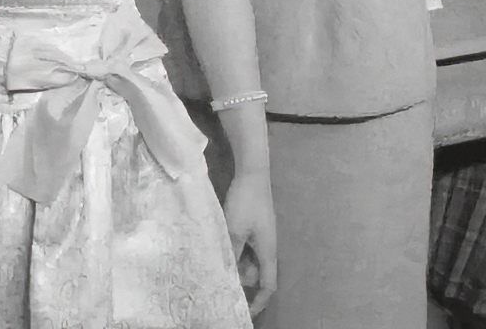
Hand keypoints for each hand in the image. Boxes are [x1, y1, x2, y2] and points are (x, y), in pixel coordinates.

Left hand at [222, 168, 275, 317]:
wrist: (252, 173)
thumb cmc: (246, 202)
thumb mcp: (235, 231)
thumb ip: (231, 254)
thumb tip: (226, 275)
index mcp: (267, 251)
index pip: (268, 285)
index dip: (259, 301)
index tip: (245, 311)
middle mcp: (267, 247)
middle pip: (255, 274)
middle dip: (240, 277)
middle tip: (219, 270)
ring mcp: (260, 236)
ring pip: (248, 260)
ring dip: (234, 262)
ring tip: (217, 254)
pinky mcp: (254, 227)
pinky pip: (245, 247)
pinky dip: (234, 250)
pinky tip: (221, 242)